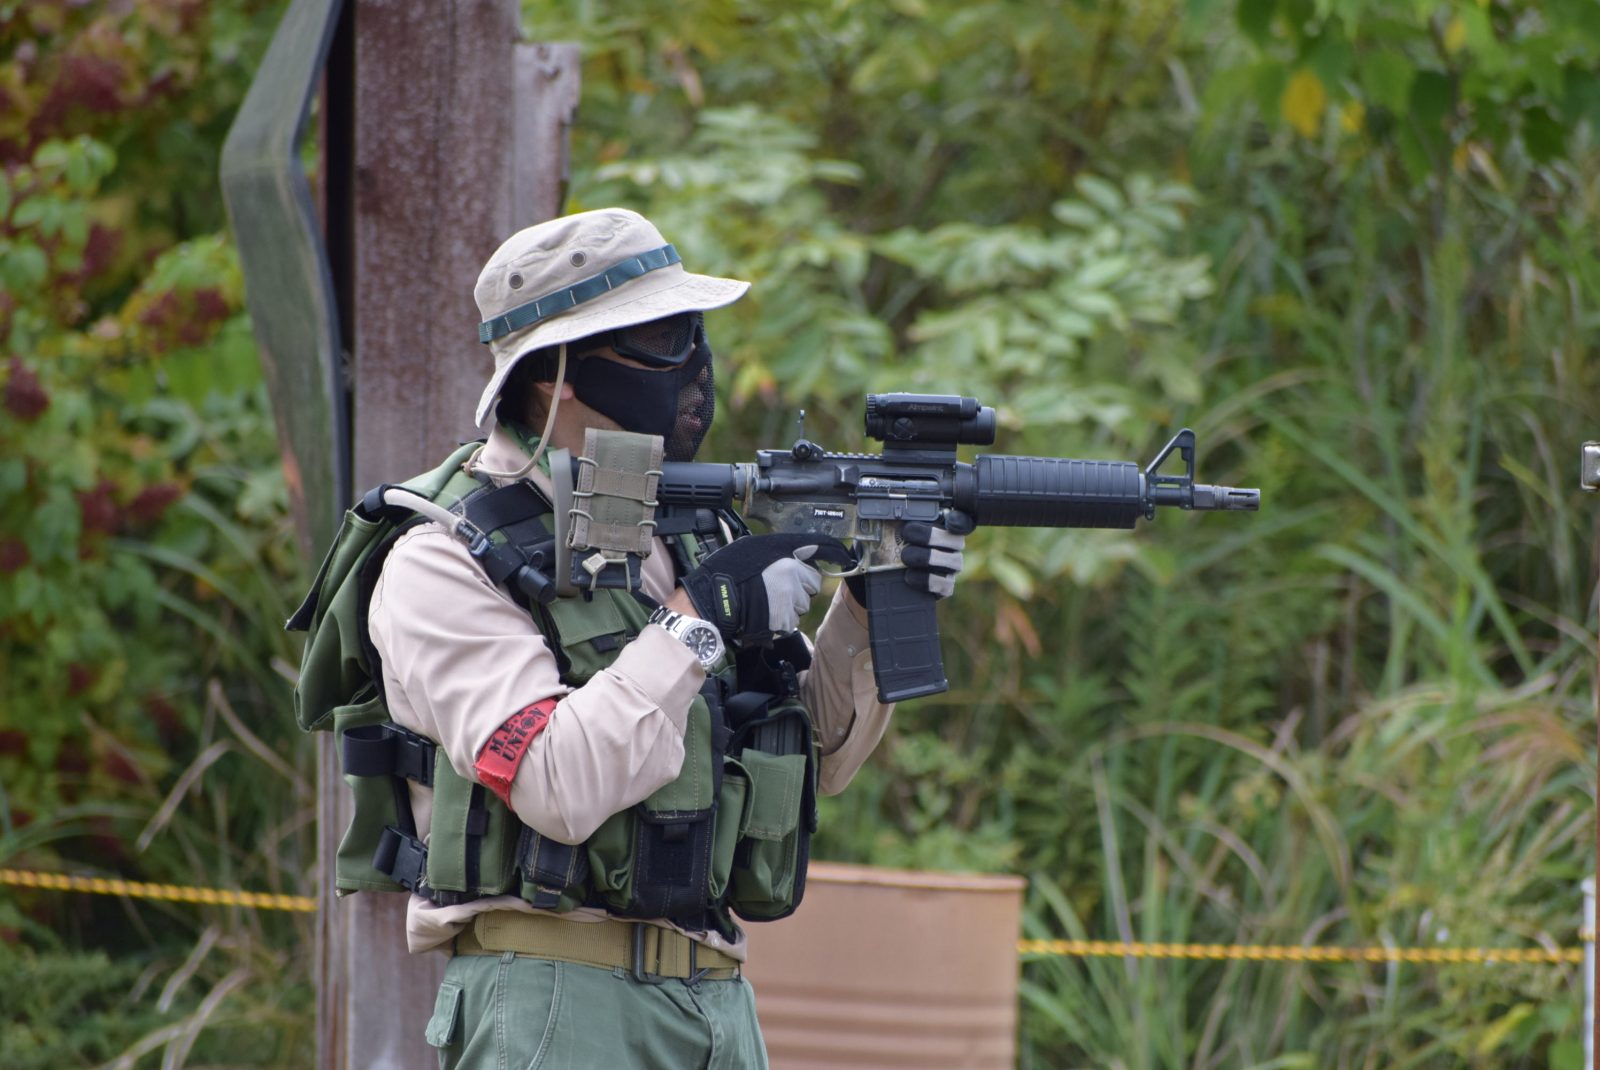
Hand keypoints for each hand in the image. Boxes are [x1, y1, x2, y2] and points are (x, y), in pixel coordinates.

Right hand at [681, 533, 852, 645]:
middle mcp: (793, 576)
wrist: (712, 601)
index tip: (844, 558)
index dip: (832, 555)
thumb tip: (804, 550)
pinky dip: (780, 620)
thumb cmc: (728, 571)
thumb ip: (781, 548)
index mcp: (786, 555)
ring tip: (765, 601)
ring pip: (802, 605)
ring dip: (790, 605)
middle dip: (799, 586)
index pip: (821, 550)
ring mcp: (790, 600)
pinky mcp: (784, 621)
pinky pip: (791, 620)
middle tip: (776, 586)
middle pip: (811, 583)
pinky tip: (763, 613)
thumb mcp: (755, 547)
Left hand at [843, 509, 971, 604]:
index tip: (947, 519)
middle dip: (932, 536)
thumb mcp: (888, 534)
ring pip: (954, 561)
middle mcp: (951, 549)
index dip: (959, 520)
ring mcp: (950, 569)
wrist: (882, 577)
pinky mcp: (945, 588)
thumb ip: (892, 523)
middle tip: (908, 535)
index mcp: (942, 530)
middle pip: (956, 540)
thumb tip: (880, 513)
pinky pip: (945, 584)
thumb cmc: (889, 550)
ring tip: (905, 558)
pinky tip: (910, 577)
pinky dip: (927, 581)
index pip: (961, 522)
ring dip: (928, 557)